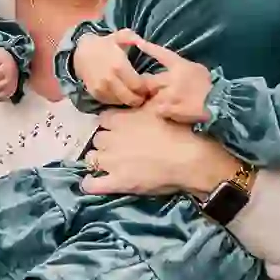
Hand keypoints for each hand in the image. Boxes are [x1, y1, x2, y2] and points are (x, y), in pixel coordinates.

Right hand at [73, 31, 150, 108]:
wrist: (80, 51)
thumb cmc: (104, 44)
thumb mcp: (121, 36)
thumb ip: (134, 38)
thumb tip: (145, 43)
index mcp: (119, 66)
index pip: (138, 86)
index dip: (146, 88)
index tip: (150, 85)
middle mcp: (110, 80)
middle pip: (131, 98)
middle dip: (140, 98)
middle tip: (144, 94)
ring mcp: (101, 89)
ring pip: (121, 102)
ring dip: (129, 100)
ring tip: (133, 93)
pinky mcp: (95, 94)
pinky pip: (111, 102)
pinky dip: (118, 100)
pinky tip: (121, 93)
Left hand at [79, 104, 239, 198]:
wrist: (188, 158)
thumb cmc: (178, 131)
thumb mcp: (160, 107)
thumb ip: (143, 102)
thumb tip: (138, 95)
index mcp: (120, 119)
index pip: (103, 119)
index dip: (110, 124)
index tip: (117, 128)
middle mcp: (111, 138)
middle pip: (97, 138)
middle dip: (105, 142)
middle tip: (117, 147)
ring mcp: (111, 161)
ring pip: (92, 158)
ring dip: (98, 160)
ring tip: (108, 164)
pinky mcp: (116, 182)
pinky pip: (92, 184)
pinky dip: (90, 183)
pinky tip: (93, 182)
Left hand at [119, 36, 213, 126]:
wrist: (220, 103)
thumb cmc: (209, 85)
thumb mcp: (197, 69)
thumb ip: (181, 68)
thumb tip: (170, 69)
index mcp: (180, 65)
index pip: (161, 54)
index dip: (148, 48)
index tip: (138, 43)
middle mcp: (172, 78)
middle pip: (147, 80)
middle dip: (146, 85)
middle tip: (145, 88)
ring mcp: (170, 94)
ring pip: (152, 96)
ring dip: (155, 99)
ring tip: (164, 102)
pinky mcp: (170, 109)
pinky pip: (158, 110)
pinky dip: (161, 111)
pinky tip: (169, 111)